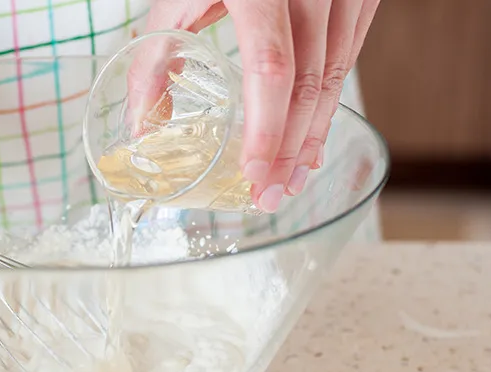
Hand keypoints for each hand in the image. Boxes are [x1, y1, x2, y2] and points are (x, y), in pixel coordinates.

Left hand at [134, 0, 379, 212]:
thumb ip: (155, 60)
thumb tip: (142, 127)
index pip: (272, 69)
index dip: (268, 128)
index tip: (256, 175)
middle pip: (309, 81)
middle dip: (290, 147)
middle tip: (272, 195)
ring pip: (336, 74)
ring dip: (314, 134)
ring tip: (293, 179)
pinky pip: (348, 57)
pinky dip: (329, 103)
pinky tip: (313, 136)